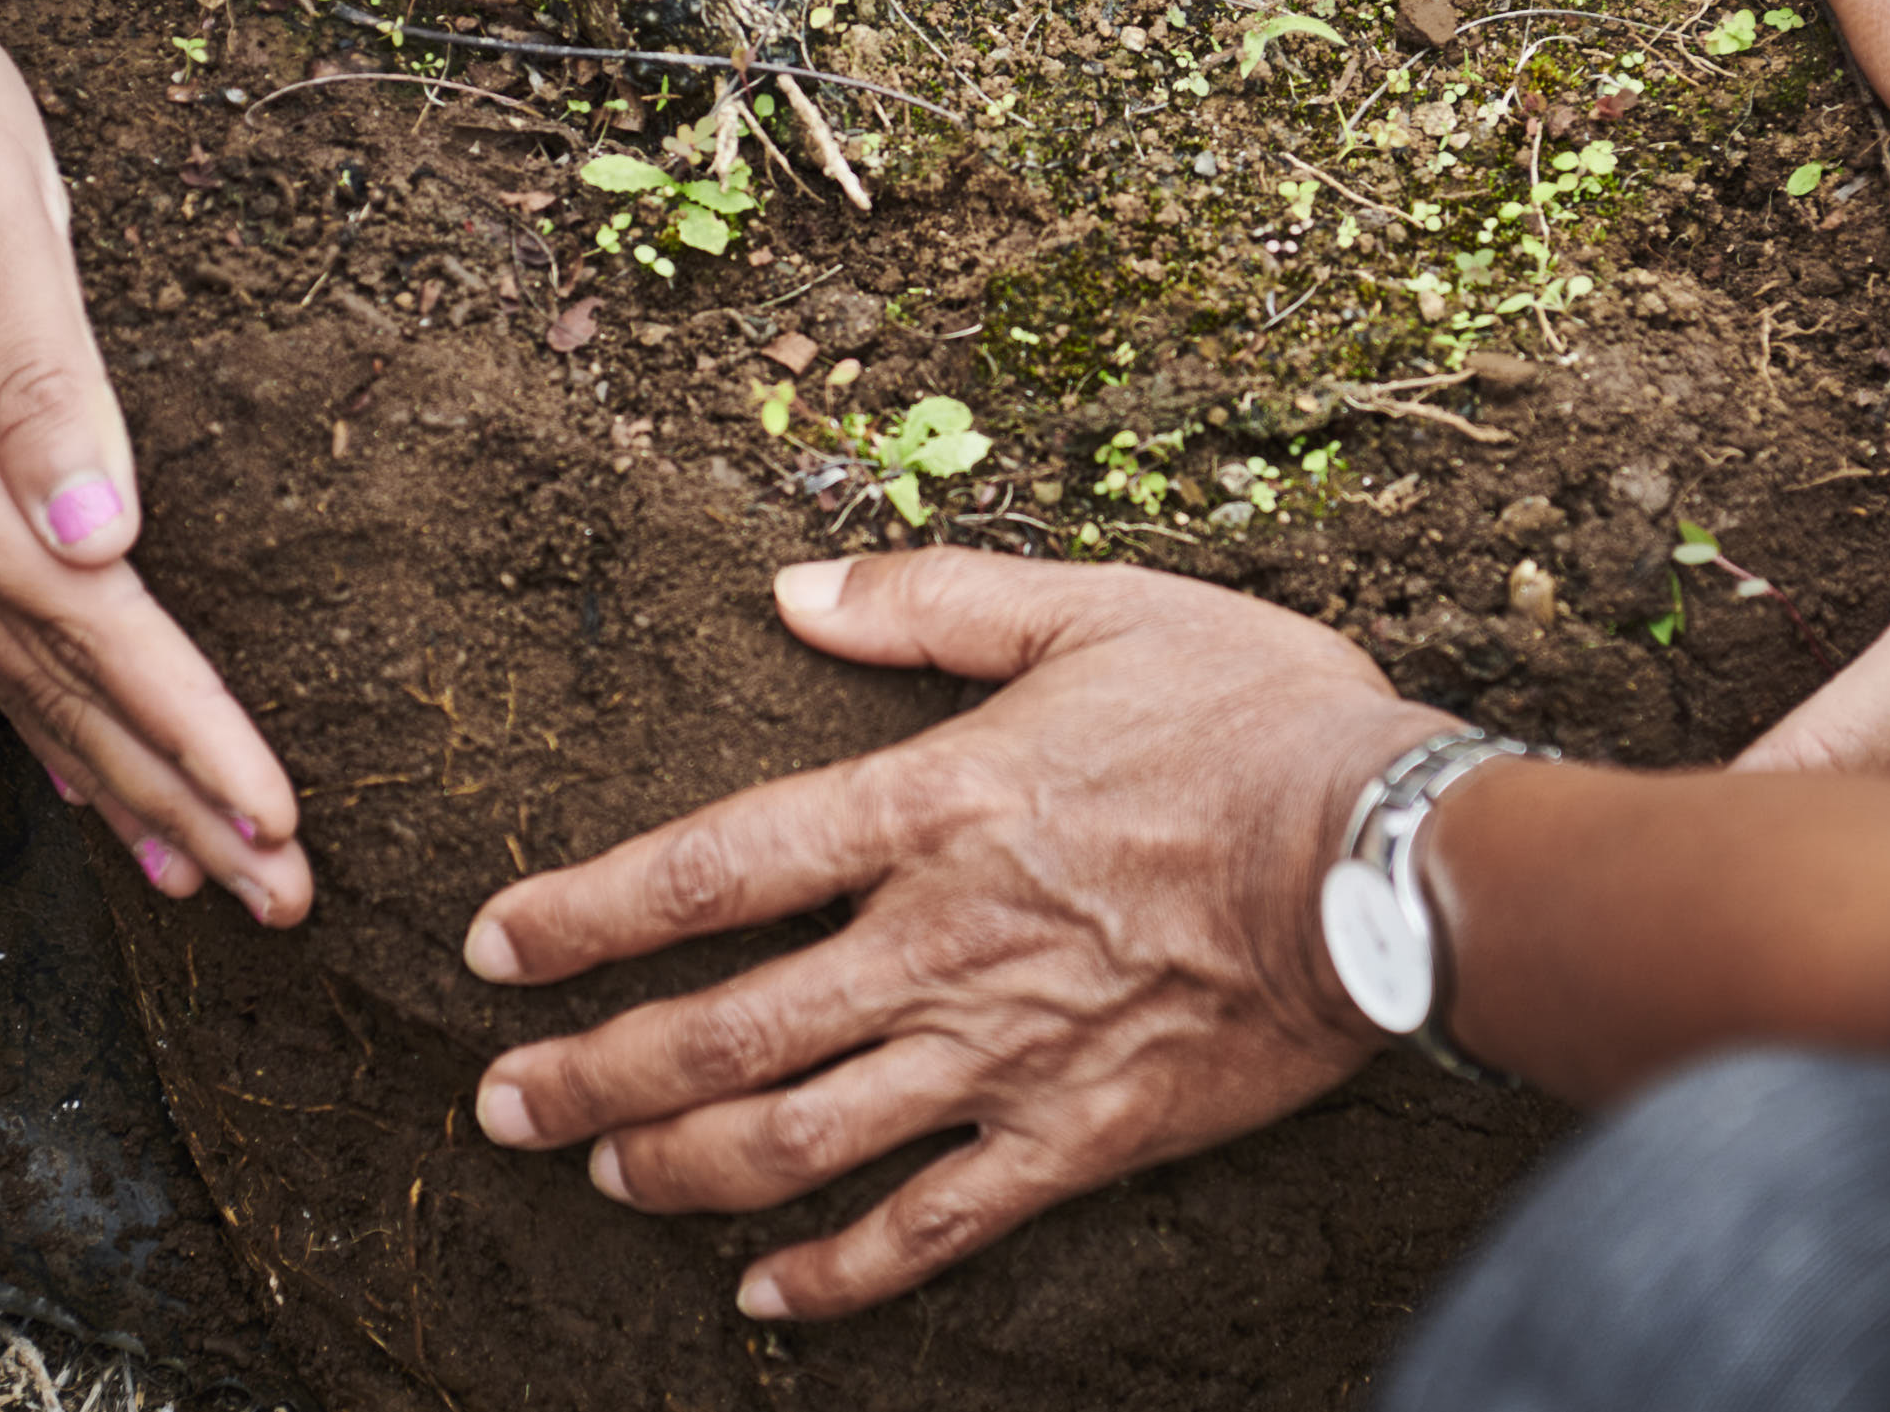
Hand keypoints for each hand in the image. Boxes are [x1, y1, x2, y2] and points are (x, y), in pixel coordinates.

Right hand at [0, 0, 312, 925]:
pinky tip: (96, 789)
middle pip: (71, 694)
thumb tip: (102, 540)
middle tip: (285, 903)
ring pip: (38, 689)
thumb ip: (40, 384)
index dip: (187, 731)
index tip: (274, 818)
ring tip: (213, 881)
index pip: (95, 632)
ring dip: (131, 789)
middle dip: (179, 804)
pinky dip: (59, 731)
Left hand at [460, 550, 1439, 1318]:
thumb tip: (791, 589)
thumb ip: (928, 600)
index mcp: (927, 808)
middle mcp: (937, 945)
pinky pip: (935, 1227)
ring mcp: (1003, 1055)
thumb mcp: (1091, 607)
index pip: (710, 870)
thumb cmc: (1252, 713)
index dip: (585, 915)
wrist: (1394, 857)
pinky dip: (840, 1275)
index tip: (495, 947)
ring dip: (682, 1170)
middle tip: (498, 1103)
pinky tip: (767, 1300)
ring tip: (604, 1178)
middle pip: (722, 1033)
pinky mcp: (1077, 1136)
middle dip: (592, 1076)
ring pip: (802, 1141)